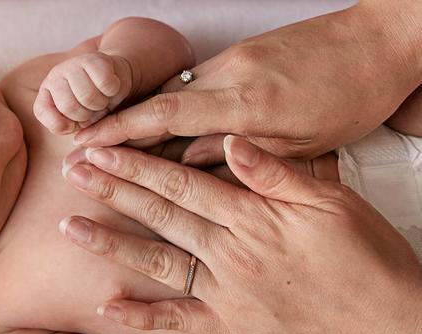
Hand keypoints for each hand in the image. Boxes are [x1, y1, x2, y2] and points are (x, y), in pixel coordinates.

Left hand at [33, 52, 131, 134]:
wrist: (114, 79)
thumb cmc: (94, 107)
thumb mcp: (79, 124)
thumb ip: (71, 131)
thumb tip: (78, 140)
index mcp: (46, 98)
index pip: (50, 118)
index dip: (67, 126)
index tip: (77, 123)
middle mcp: (54, 78)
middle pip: (69, 107)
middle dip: (87, 115)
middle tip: (93, 110)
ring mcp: (72, 65)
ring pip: (87, 96)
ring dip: (101, 103)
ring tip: (101, 99)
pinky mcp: (93, 59)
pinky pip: (104, 83)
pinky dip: (111, 91)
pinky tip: (109, 88)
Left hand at [59, 137, 421, 333]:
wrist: (391, 325)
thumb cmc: (367, 259)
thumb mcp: (332, 202)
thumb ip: (277, 173)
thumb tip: (231, 142)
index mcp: (253, 218)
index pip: (182, 183)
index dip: (138, 165)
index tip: (105, 150)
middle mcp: (231, 254)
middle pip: (161, 214)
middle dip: (114, 189)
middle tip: (75, 171)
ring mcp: (227, 293)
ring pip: (158, 262)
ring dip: (112, 243)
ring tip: (71, 227)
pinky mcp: (231, 327)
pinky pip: (179, 321)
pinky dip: (142, 316)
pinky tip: (108, 306)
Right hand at [71, 2, 421, 159]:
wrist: (379, 40)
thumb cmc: (350, 95)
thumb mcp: (301, 142)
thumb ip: (240, 155)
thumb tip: (189, 164)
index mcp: (245, 102)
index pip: (166, 117)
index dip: (121, 132)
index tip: (88, 145)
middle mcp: (229, 74)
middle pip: (159, 102)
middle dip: (118, 125)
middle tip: (84, 147)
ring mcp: (233, 59)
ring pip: (176, 91)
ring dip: (144, 117)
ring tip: (114, 142)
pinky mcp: (241, 53)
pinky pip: (196, 83)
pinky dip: (174, 105)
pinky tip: (163, 123)